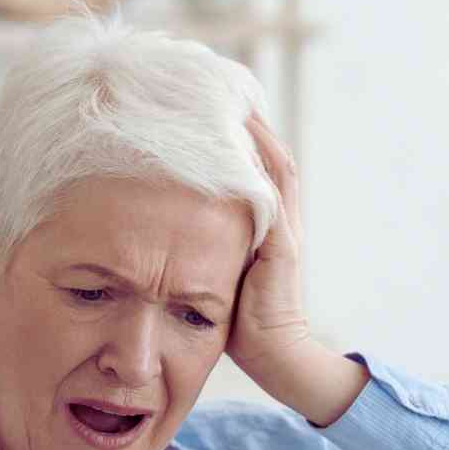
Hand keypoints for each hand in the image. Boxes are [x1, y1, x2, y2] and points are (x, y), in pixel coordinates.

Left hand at [226, 111, 310, 379]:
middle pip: (271, 156)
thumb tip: (163, 227)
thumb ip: (203, 250)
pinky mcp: (282, 245)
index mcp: (267, 229)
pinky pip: (273, 190)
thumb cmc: (243, 327)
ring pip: (275, 165)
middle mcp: (281, 222)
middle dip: (248, 122)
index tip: (209, 110)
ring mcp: (285, 231)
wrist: (276, 358)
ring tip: (231, 100)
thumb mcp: (216, 277)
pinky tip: (238, 137)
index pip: (257, 169)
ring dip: (255, 132)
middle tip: (220, 91)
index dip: (240, 137)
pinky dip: (258, 160)